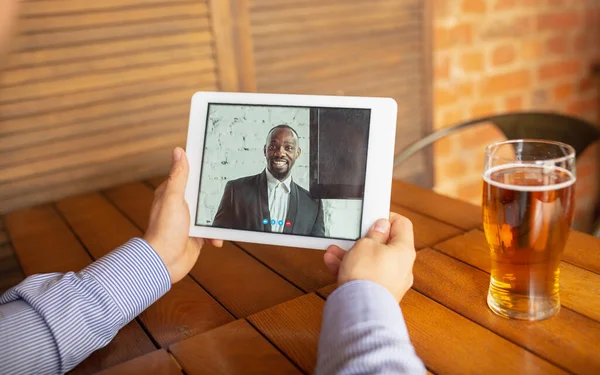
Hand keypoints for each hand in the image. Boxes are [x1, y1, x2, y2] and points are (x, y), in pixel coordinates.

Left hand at [144, 147, 222, 283]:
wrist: (164, 262)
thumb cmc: (164, 231)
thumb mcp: (173, 198)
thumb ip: (179, 176)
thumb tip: (179, 151)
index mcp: (171, 193)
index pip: (188, 175)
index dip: (200, 168)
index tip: (214, 161)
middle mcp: (180, 206)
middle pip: (202, 193)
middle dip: (214, 196)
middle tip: (226, 193)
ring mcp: (189, 222)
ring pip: (209, 213)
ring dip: (217, 219)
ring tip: (224, 220)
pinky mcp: (196, 236)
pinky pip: (211, 231)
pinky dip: (217, 235)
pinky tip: (217, 239)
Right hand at [323, 212, 415, 302]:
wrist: (361, 310)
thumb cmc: (367, 275)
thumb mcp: (366, 244)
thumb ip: (374, 233)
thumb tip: (382, 226)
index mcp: (404, 250)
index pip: (402, 225)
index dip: (387, 218)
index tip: (372, 217)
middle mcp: (402, 267)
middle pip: (384, 245)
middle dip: (363, 240)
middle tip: (351, 236)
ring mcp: (391, 282)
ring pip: (371, 262)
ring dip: (352, 255)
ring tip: (334, 251)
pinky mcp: (379, 294)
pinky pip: (366, 276)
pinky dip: (352, 270)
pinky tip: (334, 265)